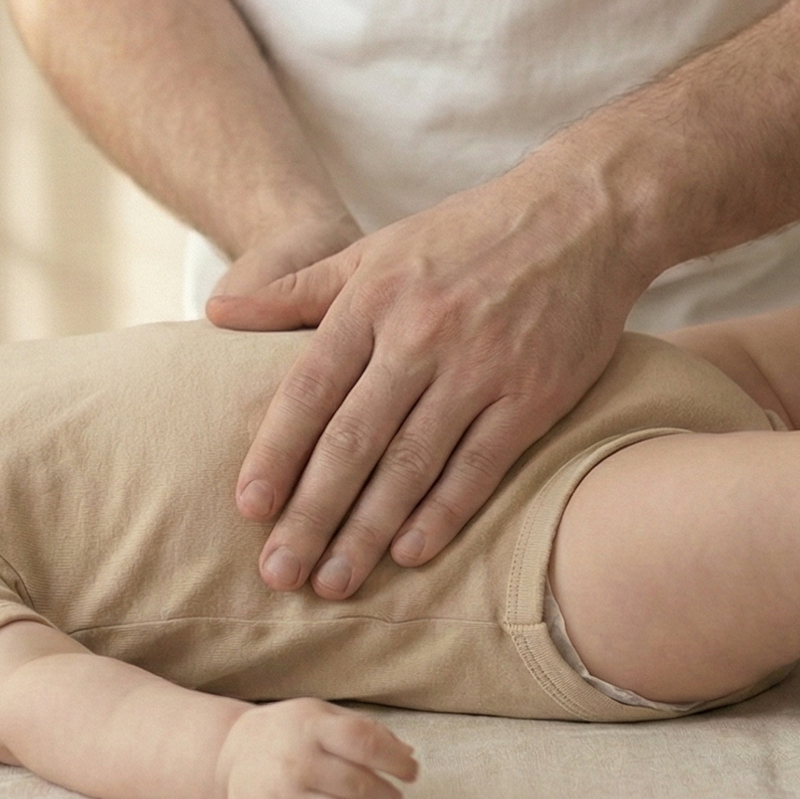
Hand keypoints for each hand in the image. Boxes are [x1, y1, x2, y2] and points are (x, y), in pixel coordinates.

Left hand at [206, 162, 650, 598]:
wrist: (582, 216)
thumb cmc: (465, 236)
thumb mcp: (373, 249)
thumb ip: (294, 288)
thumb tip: (216, 315)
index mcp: (373, 301)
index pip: (310, 390)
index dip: (277, 453)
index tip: (248, 509)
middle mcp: (421, 337)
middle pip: (353, 440)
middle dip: (311, 513)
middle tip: (278, 574)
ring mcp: (480, 368)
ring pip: (411, 464)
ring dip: (368, 530)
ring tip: (333, 582)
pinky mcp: (533, 395)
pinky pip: (479, 466)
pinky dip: (443, 513)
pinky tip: (409, 554)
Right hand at [217, 699, 417, 798]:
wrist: (231, 756)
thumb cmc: (289, 733)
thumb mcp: (321, 715)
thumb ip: (364, 730)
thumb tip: (407, 756)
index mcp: (309, 727)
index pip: (364, 743)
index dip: (396, 761)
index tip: (410, 772)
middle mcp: (294, 763)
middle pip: (358, 786)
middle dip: (389, 798)